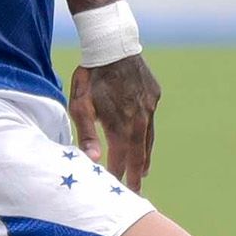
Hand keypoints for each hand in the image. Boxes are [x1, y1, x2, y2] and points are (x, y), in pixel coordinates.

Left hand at [68, 55, 161, 192]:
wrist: (112, 43)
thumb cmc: (90, 75)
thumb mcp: (80, 104)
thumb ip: (85, 133)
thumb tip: (93, 160)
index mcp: (120, 123)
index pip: (121, 157)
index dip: (118, 173)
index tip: (116, 187)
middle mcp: (139, 118)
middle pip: (140, 153)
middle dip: (136, 173)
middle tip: (136, 191)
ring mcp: (150, 106)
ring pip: (149, 138)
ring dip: (145, 157)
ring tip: (144, 172)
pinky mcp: (154, 94)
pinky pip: (151, 119)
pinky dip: (147, 133)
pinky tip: (144, 139)